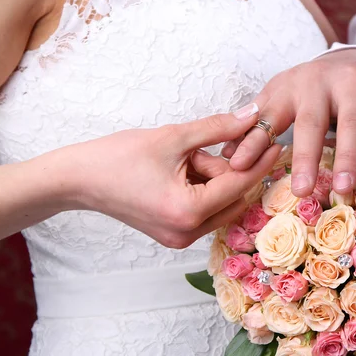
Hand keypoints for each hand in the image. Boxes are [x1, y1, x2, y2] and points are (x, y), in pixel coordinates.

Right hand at [58, 103, 278, 247]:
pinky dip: (203, 189)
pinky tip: (184, 169)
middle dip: (229, 169)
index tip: (278, 142)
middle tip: (218, 145)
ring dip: (214, 178)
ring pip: (218, 204)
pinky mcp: (173, 235)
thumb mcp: (173, 137)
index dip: (260, 161)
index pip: (238, 184)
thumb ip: (217, 128)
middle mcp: (187, 234)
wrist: (78, 180)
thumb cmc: (117, 157)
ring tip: (185, 157)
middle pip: (231, 197)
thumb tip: (252, 116)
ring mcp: (180, 238)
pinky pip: (204, 210)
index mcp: (188, 212)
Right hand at [223, 48, 355, 196]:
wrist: (342, 62)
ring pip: (272, 116)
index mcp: (354, 84)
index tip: (343, 189)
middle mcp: (319, 80)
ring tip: (240, 169)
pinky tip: (226, 158)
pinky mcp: (270, 90)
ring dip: (256, 144)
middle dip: (304, 157)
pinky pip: (253, 116)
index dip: (348, 156)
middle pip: (311, 122)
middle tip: (302, 192)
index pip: (353, 123)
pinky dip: (239, 137)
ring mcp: (290, 83)